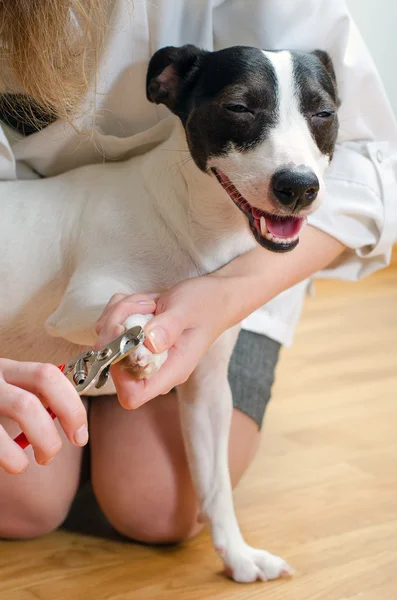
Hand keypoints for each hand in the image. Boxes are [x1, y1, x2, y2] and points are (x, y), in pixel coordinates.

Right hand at [0, 358, 87, 473]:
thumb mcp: (2, 396)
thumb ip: (29, 402)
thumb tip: (70, 422)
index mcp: (4, 369)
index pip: (49, 375)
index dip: (71, 404)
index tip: (80, 435)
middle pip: (39, 388)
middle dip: (60, 423)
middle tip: (56, 452)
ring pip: (22, 407)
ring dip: (35, 445)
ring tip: (31, 463)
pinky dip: (8, 455)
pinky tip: (11, 464)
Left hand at [95, 277, 231, 408]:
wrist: (214, 296)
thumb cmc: (205, 304)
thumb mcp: (187, 310)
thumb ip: (168, 327)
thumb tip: (149, 343)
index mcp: (170, 371)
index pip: (132, 395)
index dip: (118, 371)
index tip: (124, 335)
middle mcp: (154, 368)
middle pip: (112, 364)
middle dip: (116, 328)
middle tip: (141, 307)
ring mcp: (141, 354)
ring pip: (107, 341)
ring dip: (120, 313)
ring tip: (149, 303)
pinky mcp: (134, 340)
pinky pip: (110, 326)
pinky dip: (122, 308)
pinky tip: (146, 302)